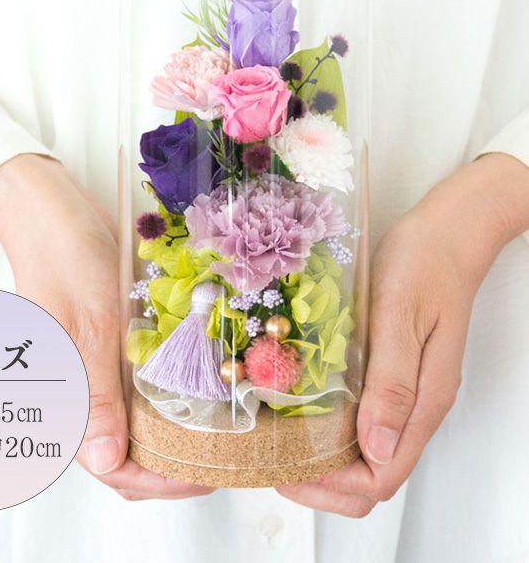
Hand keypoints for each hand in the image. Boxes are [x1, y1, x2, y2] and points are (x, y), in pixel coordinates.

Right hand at [0, 153, 212, 499]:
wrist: (52, 214)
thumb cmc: (64, 260)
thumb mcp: (89, 324)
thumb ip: (97, 394)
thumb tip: (108, 462)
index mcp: (63, 398)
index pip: (112, 467)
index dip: (160, 480)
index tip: (205, 474)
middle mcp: (76, 396)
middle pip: (123, 456)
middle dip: (169, 465)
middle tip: (220, 455)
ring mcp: (91, 376)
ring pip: (131, 429)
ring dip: (169, 437)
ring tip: (215, 431)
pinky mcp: (104, 354)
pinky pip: (134, 396)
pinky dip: (163, 405)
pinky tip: (194, 395)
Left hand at [278, 153, 528, 516]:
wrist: (445, 234)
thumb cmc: (422, 266)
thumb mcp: (399, 318)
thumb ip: (392, 383)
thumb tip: (377, 450)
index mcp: (423, 400)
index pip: (382, 476)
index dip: (333, 488)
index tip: (287, 473)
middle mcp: (418, 405)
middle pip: (376, 474)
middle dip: (325, 484)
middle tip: (275, 463)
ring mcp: (409, 390)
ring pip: (371, 451)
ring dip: (328, 460)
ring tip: (282, 443)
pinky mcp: (397, 372)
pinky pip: (368, 419)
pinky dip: (336, 430)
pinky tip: (304, 411)